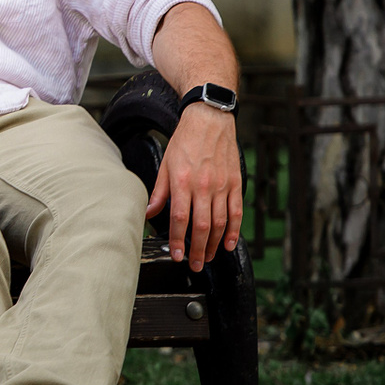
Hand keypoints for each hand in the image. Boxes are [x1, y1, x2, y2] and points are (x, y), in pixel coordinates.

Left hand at [145, 103, 242, 270]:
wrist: (209, 119)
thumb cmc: (185, 141)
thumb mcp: (165, 165)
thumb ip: (158, 193)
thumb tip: (148, 214)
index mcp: (182, 182)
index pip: (180, 219)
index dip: (178, 241)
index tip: (177, 256)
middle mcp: (203, 186)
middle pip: (201, 227)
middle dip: (197, 250)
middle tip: (193, 265)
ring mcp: (222, 186)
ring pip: (219, 223)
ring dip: (213, 245)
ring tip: (207, 257)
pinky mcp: (235, 184)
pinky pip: (236, 212)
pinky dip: (233, 231)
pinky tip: (228, 244)